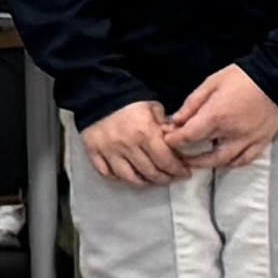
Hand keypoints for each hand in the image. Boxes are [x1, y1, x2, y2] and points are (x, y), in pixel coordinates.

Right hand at [78, 102, 192, 189]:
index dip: (178, 170)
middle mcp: (127, 145)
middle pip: (150, 172)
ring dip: (144, 182)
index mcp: (145, 133)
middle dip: (164, 178)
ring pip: (129, 177)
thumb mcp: (154, 108)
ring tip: (151, 180)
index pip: (166, 160)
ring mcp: (108, 151)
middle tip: (170, 177)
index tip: (184, 173)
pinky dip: (118, 178)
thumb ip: (167, 126)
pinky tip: (128, 175)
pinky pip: (107, 173)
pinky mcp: (93, 152)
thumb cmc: (130, 103)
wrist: (99, 95)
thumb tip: (178, 142)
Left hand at [164, 63, 277, 175]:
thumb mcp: (211, 83)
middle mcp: (232, 133)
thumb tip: (175, 120)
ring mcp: (249, 140)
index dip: (173, 141)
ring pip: (225, 162)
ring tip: (197, 160)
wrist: (277, 79)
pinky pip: (245, 160)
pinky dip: (232, 163)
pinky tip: (224, 159)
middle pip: (205, 156)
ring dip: (209, 164)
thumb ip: (192, 104)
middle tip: (178, 155)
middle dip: (188, 158)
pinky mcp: (262, 142)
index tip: (167, 138)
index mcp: (216, 117)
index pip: (188, 137)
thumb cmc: (242, 78)